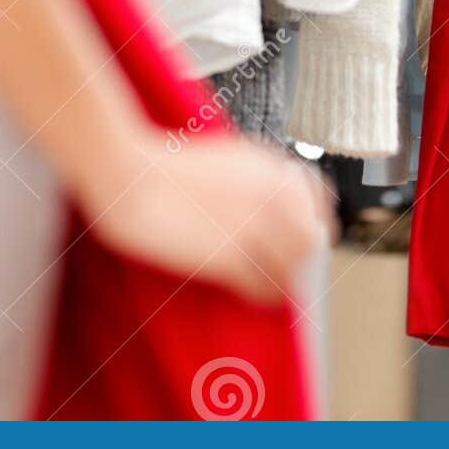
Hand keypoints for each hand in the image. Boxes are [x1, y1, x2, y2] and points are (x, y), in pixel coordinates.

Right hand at [89, 128, 336, 305]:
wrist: (132, 177)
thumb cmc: (166, 166)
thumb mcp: (224, 155)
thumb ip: (254, 176)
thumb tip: (268, 200)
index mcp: (268, 165)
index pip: (317, 197)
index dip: (314, 218)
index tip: (307, 232)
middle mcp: (269, 195)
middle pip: (311, 237)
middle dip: (303, 253)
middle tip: (289, 263)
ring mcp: (253, 227)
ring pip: (294, 266)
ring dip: (285, 276)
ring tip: (272, 282)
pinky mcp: (231, 258)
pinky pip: (266, 287)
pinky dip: (264, 294)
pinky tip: (252, 292)